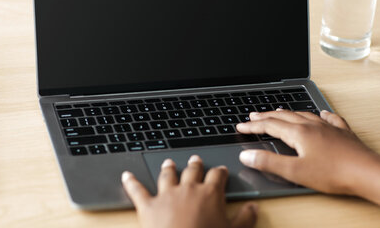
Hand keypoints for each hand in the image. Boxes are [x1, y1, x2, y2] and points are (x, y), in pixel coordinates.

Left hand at [122, 155, 257, 227]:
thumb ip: (245, 219)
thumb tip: (253, 208)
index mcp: (210, 193)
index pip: (217, 176)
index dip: (220, 172)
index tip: (221, 171)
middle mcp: (188, 188)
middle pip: (192, 171)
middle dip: (195, 165)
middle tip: (195, 160)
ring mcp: (166, 195)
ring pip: (167, 175)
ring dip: (168, 168)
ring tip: (169, 162)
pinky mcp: (148, 206)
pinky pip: (137, 190)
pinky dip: (131, 182)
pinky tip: (126, 175)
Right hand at [236, 110, 379, 194]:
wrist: (367, 172)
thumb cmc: (334, 174)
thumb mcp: (295, 171)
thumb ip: (269, 163)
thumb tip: (247, 155)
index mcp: (299, 133)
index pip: (270, 126)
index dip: (253, 127)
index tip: (240, 126)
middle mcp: (312, 125)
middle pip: (284, 117)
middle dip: (266, 116)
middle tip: (253, 116)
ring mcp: (329, 127)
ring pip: (303, 115)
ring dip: (288, 113)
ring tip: (279, 112)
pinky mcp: (343, 133)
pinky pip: (329, 118)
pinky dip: (320, 115)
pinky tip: (321, 115)